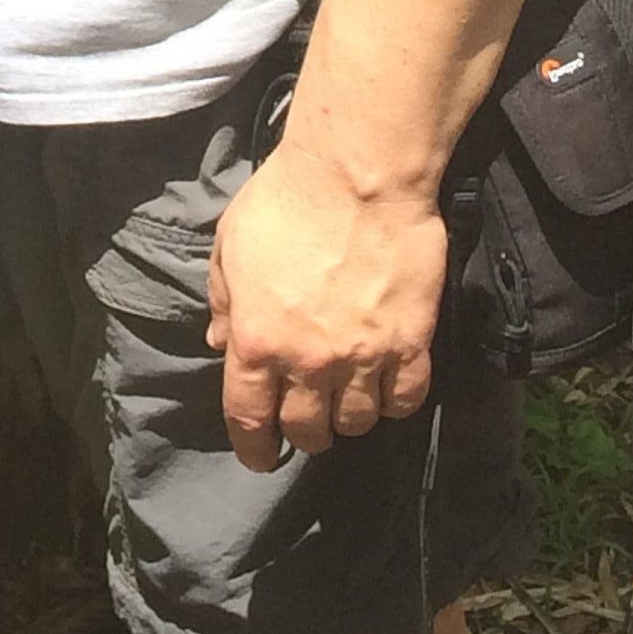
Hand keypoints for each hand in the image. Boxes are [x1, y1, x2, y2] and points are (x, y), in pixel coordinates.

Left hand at [203, 139, 444, 470]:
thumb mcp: (230, 245)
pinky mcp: (411, 345)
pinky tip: (385, 384)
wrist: (358, 175)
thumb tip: (221, 345)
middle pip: (307, 431)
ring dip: (347, 417)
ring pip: (356, 424)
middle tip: (307, 416)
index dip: (253, 448)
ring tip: (345, 397)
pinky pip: (403, 401)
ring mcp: (363, 358)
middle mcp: (308, 361)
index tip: (259, 458)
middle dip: (303, 431)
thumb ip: (224, 301)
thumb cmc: (285, 200)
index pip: (249, 419)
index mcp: (256, 340)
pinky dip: (392, 402)